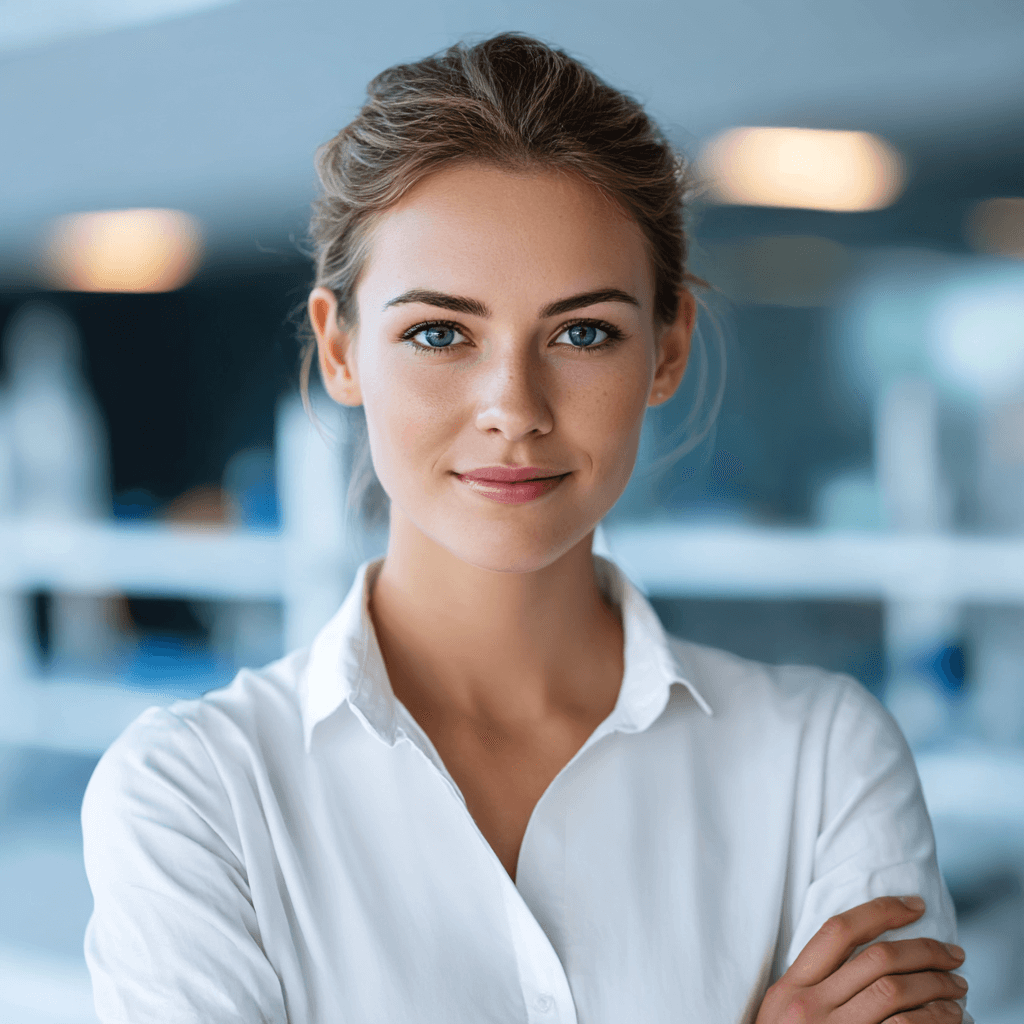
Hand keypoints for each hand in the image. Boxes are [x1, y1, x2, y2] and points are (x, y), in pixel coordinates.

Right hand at [756, 895, 967, 1023]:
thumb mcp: (783, 1015)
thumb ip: (812, 985)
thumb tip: (867, 955)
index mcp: (790, 987)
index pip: (838, 931)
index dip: (880, 911)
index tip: (913, 906)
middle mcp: (809, 1006)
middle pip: (877, 959)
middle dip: (924, 950)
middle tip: (953, 952)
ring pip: (896, 992)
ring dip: (937, 985)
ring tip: (957, 986)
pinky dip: (935, 1021)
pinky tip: (950, 1019)